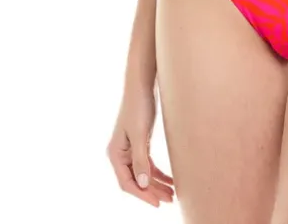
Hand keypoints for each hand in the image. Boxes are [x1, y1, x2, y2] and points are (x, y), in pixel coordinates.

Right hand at [106, 83, 174, 205]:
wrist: (142, 85)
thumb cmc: (138, 106)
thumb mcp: (140, 134)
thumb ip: (140, 160)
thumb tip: (143, 184)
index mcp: (115, 154)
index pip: (127, 183)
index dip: (142, 195)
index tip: (157, 203)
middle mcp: (121, 154)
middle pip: (136, 181)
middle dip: (152, 191)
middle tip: (169, 200)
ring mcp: (130, 150)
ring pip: (143, 174)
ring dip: (157, 184)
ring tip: (172, 194)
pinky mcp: (140, 143)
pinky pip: (148, 164)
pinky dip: (158, 173)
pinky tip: (170, 180)